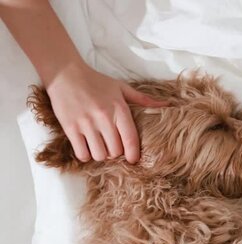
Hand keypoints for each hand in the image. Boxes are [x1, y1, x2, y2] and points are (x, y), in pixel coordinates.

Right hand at [45, 62, 165, 162]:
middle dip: (116, 153)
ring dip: (101, 155)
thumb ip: (143, 99)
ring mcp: (86, 124)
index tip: (133, 160)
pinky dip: (86, 154)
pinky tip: (87, 147)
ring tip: (100, 147)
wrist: (65, 74)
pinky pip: (82, 153)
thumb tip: (165, 105)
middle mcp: (103, 118)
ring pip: (100, 155)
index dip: (133, 154)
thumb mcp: (121, 88)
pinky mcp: (70, 128)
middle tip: (113, 147)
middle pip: (115, 151)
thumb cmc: (96, 82)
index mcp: (119, 109)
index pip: (130, 139)